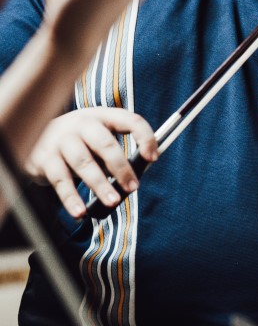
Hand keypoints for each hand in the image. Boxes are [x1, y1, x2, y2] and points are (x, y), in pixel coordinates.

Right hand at [25, 107, 157, 218]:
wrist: (35, 132)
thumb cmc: (78, 139)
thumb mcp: (97, 137)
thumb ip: (113, 153)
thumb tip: (130, 179)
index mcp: (102, 116)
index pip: (130, 120)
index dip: (145, 137)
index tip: (153, 158)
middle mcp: (82, 124)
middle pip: (105, 144)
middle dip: (122, 168)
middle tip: (133, 187)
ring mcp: (61, 140)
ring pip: (84, 163)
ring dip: (100, 185)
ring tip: (113, 201)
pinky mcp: (45, 158)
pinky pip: (60, 180)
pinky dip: (71, 198)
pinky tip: (80, 212)